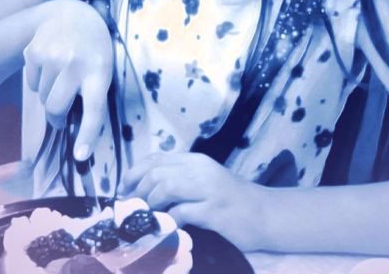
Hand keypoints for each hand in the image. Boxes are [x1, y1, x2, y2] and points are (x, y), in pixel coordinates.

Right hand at [23, 0, 112, 160]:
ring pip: (42, 97)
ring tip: (61, 73)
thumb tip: (77, 131)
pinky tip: (50, 62)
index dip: (88, 134)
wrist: (71, 13)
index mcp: (100, 70)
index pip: (95, 108)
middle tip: (62, 115)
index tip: (81, 156)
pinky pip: (31, 84)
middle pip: (57, 108)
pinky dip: (38, 81)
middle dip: (58, 117)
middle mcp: (76, 64)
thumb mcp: (103, 65)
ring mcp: (53, 57)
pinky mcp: (34, 52)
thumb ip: (93, 92)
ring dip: (49, 94)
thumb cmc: (92, 47)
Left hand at [120, 151, 270, 251]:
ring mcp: (209, 188)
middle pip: (157, 172)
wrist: (265, 213)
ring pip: (166, 186)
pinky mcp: (214, 209)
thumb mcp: (204, 182)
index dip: (134, 173)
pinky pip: (181, 212)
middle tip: (131, 210)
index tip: (124, 191)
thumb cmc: (232, 201)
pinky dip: (168, 221)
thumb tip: (145, 192)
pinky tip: (166, 229)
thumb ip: (180, 180)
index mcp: (196, 160)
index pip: (156, 158)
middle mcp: (201, 169)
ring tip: (145, 219)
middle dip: (137, 191)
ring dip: (150, 204)